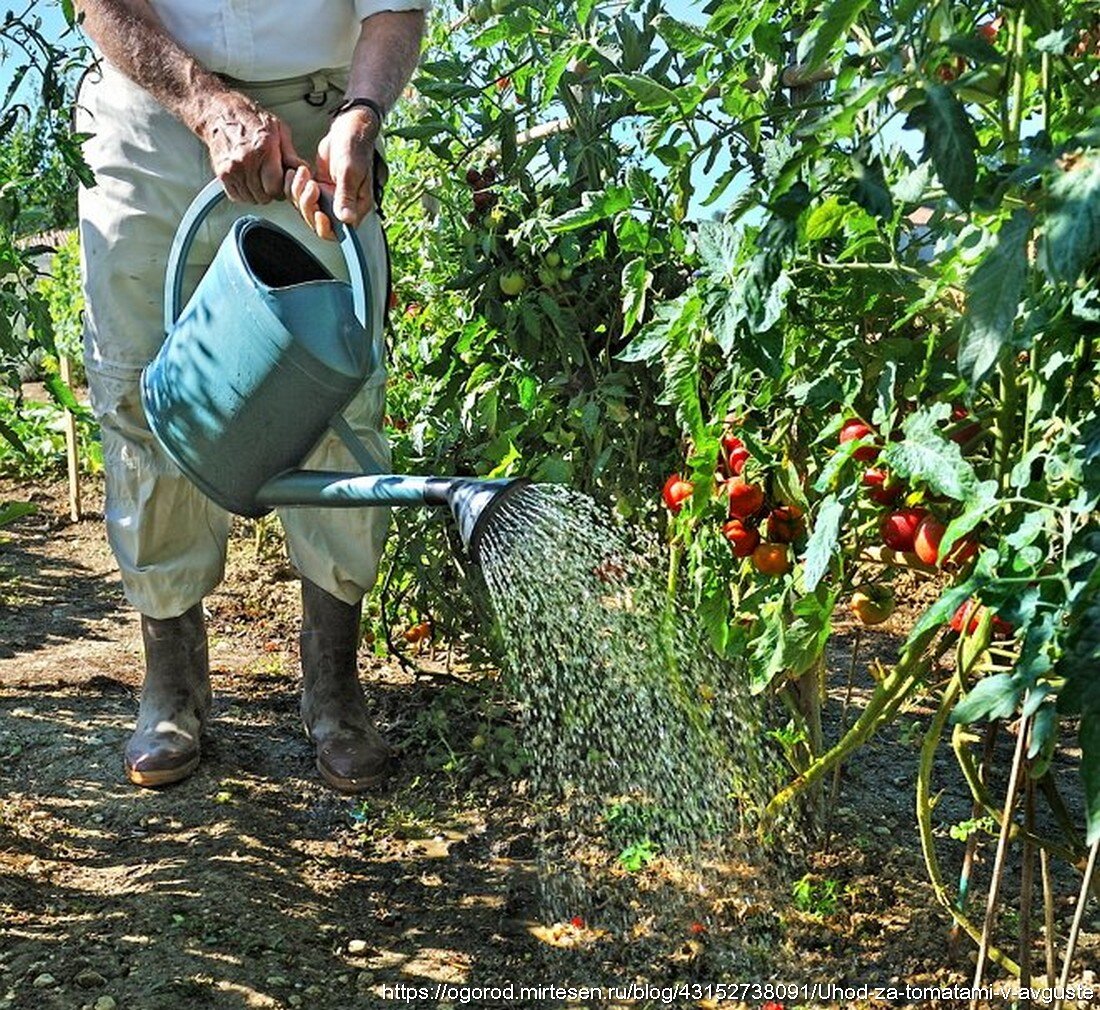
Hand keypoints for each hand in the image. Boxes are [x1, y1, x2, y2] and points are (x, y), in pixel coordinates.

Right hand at [199, 91, 303, 203]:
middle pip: (265, 196)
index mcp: (263, 149)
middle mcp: (246, 161)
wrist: (220, 113)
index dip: (282, 188)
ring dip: (258, 193)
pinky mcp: (222, 174)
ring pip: (252, 199)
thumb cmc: (251, 119)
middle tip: (271, 179)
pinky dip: (245, 192)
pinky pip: (238, 196)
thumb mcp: (278, 130)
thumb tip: (303, 170)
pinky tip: (248, 179)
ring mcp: (232, 169)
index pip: (275, 187)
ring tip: (259, 177)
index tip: (282, 180)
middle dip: (271, 191)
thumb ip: (291, 153)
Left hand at [284, 107, 379, 240]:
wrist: (348, 128)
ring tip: (303, 174)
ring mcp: (328, 197)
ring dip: (299, 193)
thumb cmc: (355, 147)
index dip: (324, 226)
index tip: (318, 211)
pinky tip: (298, 172)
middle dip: (308, 205)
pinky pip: (300, 195)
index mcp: (356, 206)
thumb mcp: (350, 171)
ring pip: (306, 208)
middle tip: (310, 185)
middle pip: (318, 221)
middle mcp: (342, 206)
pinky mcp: (318, 188)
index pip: (339, 231)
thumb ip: (346, 196)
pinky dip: (294, 185)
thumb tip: (347, 219)